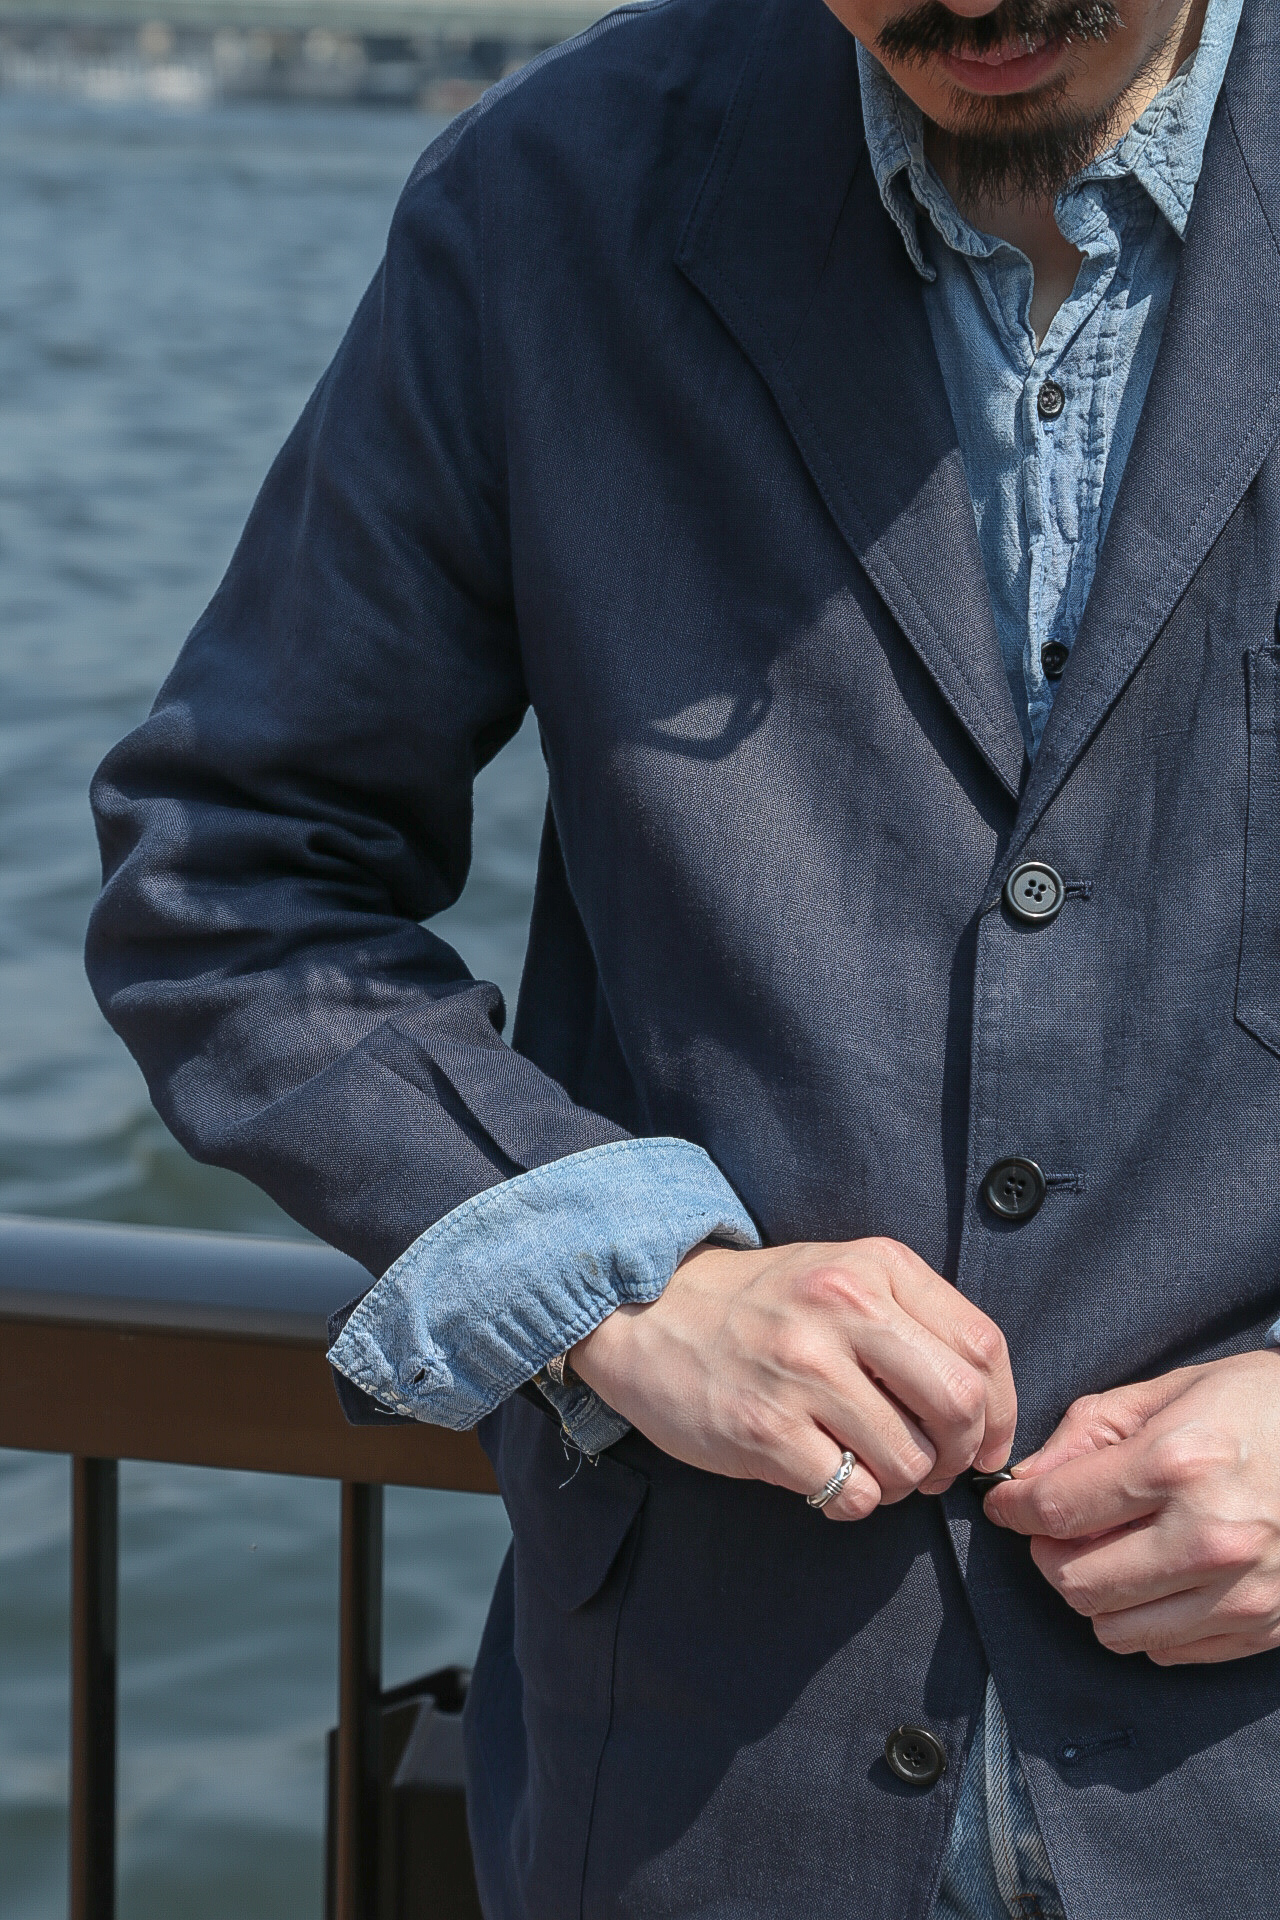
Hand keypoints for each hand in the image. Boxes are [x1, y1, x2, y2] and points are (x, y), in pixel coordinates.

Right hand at [570, 1238, 1014, 1520]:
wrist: (646, 1311)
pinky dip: (853, 1500)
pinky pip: (853, 1495)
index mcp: (875, 1267)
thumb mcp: (843, 1274)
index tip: (985, 1440)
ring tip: (867, 1464)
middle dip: (960, 1455)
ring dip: (902, 1484)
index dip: (1002, 1411)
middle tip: (933, 1466)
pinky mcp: (763, 1429)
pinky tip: (825, 1473)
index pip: (983, 1348)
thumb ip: (914, 1320)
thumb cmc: (761, 1304)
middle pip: (961, 1407)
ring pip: (910, 1462)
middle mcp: (844, 1309)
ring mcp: (801, 1370)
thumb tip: (988, 1410)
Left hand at [984, 1352, 1279, 1663]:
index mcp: (1178, 1462)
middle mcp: (1209, 1535)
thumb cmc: (1264, 1405)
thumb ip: (1092, 1430)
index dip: (1014, 1508)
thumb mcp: (1174, 1390)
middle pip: (1077, 1580)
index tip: (1006, 1504)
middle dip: (1049, 1554)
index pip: (1058, 1508)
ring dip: (1094, 1595)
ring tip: (1110, 1554)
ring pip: (1115, 1629)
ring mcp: (1242, 1590)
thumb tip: (1029, 1476)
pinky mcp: (1265, 1627)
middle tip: (1059, 1529)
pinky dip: (1146, 1622)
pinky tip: (1159, 1579)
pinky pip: (1167, 1651)